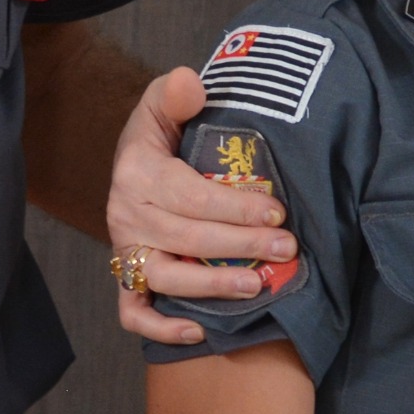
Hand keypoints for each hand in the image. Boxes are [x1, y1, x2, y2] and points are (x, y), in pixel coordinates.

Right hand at [107, 67, 299, 347]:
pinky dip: (162, 328)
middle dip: (242, 247)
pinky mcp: (126, 279)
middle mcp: (126, 216)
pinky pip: (134, 314)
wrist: (133, 166)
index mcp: (136, 173)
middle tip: (287, 248)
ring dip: (213, 288)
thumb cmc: (162, 137)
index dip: (235, 208)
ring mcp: (126, 252)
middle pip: (188, 239)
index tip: (277, 211)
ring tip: (258, 285)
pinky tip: (200, 330)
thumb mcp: (162, 103)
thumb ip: (174, 93)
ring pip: (166, 280)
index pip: (191, 196)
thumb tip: (191, 83)